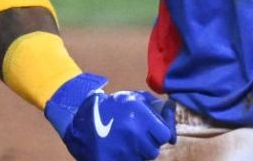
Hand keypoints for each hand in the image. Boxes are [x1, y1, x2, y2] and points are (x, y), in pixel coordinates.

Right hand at [44, 73, 176, 160]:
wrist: (80, 117)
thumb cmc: (112, 106)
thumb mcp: (134, 98)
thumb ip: (156, 107)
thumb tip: (172, 119)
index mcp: (141, 117)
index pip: (165, 135)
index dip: (161, 134)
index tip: (154, 133)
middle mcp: (134, 134)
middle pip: (153, 150)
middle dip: (148, 144)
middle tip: (137, 137)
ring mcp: (122, 150)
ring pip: (142, 158)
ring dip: (138, 153)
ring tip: (126, 143)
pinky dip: (125, 158)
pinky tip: (119, 150)